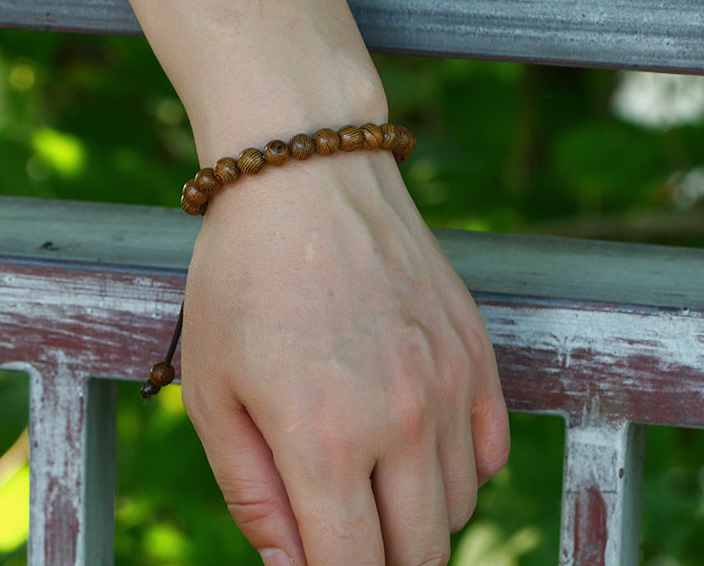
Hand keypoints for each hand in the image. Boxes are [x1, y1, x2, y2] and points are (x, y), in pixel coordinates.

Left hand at [180, 150, 509, 565]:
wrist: (306, 177)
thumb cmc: (242, 275)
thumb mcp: (212, 388)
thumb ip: (252, 494)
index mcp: (325, 439)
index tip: (317, 560)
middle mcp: (403, 421)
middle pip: (419, 554)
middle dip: (377, 559)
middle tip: (340, 526)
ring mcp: (450, 383)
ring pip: (457, 508)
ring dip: (415, 514)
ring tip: (369, 472)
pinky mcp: (476, 350)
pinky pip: (491, 451)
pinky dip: (457, 468)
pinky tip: (416, 439)